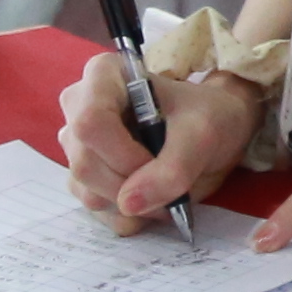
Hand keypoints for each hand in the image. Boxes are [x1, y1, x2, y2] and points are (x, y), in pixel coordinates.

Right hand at [60, 44, 267, 228]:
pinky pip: (95, 209)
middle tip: (171, 181)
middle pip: (86, 163)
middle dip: (132, 184)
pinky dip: (130, 215)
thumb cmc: (208, 116)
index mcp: (103, 76)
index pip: (90, 122)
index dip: (122, 154)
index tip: (156, 161)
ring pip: (88, 192)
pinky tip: (153, 200)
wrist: (213, 132)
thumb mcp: (203, 135)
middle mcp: (79, 107)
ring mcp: (78, 145)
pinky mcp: (84, 177)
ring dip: (133, 205)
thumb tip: (129, 204)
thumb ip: (172, 168)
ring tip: (167, 189)